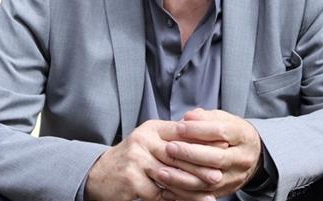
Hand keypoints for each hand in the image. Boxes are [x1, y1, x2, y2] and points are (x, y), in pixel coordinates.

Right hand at [84, 119, 222, 200]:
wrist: (99, 175)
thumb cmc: (132, 160)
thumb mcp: (150, 143)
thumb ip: (172, 140)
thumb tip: (206, 143)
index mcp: (152, 129)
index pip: (182, 132)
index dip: (203, 140)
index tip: (223, 148)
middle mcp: (143, 140)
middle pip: (178, 155)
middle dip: (200, 167)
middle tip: (219, 176)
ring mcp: (136, 160)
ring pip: (170, 176)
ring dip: (191, 188)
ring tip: (208, 195)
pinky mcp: (131, 180)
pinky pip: (158, 193)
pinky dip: (174, 200)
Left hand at [157, 109, 261, 200]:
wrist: (252, 155)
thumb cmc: (231, 133)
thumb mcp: (223, 119)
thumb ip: (205, 117)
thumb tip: (187, 118)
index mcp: (243, 136)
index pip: (222, 132)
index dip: (199, 130)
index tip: (179, 127)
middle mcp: (242, 159)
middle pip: (217, 158)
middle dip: (190, 154)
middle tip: (169, 148)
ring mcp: (235, 177)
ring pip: (209, 181)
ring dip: (183, 178)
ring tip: (162, 172)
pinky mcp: (226, 191)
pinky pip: (204, 196)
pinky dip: (184, 193)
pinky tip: (167, 188)